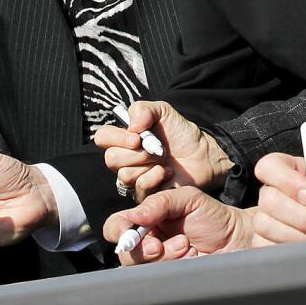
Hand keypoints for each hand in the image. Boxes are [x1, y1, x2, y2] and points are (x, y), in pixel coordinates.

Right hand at [94, 101, 233, 199]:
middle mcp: (125, 159)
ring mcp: (134, 178)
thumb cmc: (181, 133)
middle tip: (157, 149)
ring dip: (148, 165)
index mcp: (125, 138)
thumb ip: (142, 110)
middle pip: (111, 159)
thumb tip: (130, 127)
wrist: (202, 154)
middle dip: (137, 153)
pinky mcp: (144, 194)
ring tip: (164, 160)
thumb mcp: (163, 111)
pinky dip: (155, 178)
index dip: (115, 137)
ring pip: (124, 175)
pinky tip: (167, 173)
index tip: (137, 137)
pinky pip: (138, 189)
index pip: (102, 137)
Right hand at [103, 186, 253, 265]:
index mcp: (147, 220)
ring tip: (185, 246)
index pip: (117, 226)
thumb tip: (134, 217)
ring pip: (140, 269)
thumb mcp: (188, 198)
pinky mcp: (170, 278)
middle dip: (140, 250)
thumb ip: (160, 202)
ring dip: (162, 257)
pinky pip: (158, 280)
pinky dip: (173, 267)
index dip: (119, 230)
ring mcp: (159, 263)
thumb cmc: (213, 216)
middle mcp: (148, 242)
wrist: (238, 239)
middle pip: (124, 252)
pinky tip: (189, 257)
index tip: (132, 230)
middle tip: (158, 245)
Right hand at [252, 151, 305, 244]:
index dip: (286, 181)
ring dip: (298, 234)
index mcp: (291, 170)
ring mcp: (269, 219)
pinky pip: (266, 248)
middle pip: (268, 199)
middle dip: (298, 215)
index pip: (269, 166)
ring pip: (266, 225)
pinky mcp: (267, 244)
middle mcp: (276, 193)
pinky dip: (292, 250)